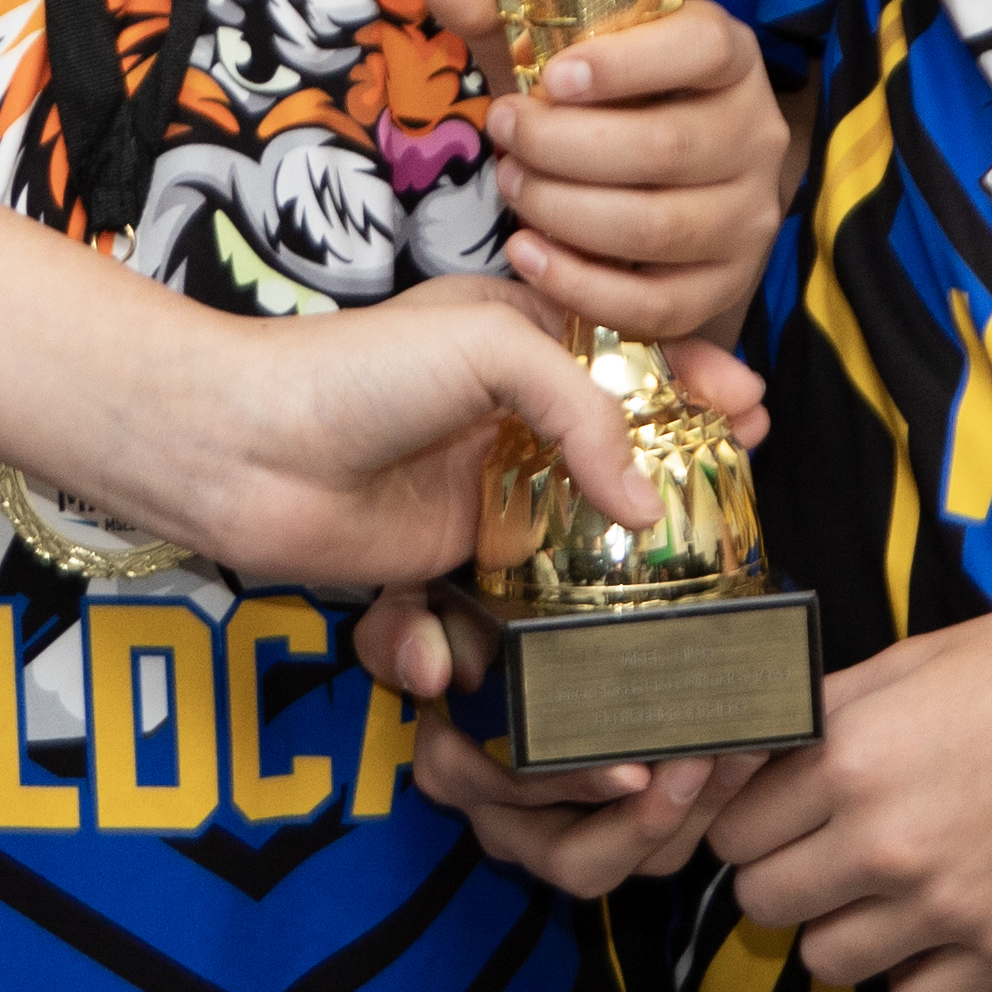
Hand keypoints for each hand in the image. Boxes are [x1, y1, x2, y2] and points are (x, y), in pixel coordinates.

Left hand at [148, 293, 763, 594]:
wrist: (242, 448)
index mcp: (522, 342)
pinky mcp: (443, 565)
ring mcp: (480, 495)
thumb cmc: (354, 373)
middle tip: (730, 505)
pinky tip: (452, 649)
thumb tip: (643, 503)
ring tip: (633, 614)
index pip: (634, 358)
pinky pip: (499, 612)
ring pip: (573, 544)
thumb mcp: (488, 346)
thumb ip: (585, 409)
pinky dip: (480, 645)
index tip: (749, 411)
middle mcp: (509, 420)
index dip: (698, 383)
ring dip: (605, 586)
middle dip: (678, 485)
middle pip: (620, 456)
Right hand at [352, 586, 757, 894]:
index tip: (634, 769)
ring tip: (741, 751)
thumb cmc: (454, 612)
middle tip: (704, 761)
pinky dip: (713, 801)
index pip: (512, 800)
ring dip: (695, 814)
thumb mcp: (412, 609)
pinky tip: (751, 748)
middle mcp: (506, 818)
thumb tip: (428, 672)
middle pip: (578, 860)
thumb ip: (401, 631)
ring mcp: (567, 827)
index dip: (574, 790)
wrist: (501, 617)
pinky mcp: (622, 822)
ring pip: (634, 862)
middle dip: (649, 824)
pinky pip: (668, 841)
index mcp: (457, 768)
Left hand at [435, 0, 789, 341]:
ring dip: (567, 210)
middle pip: (666, 147)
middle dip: (565, 146)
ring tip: (513, 187)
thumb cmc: (600, 105)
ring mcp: (747, 217)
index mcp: (728, 55)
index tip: (554, 77)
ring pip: (660, 226)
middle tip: (504, 133)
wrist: (645, 183)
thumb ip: (503, 15)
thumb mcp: (554, 53)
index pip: (701, 47)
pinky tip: (529, 254)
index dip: (627, 63)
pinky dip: (583, 284)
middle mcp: (755, 133)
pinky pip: (659, 303)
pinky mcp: (726, 286)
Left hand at [711, 587, 991, 991]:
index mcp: (852, 754)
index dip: (749, 814)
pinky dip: (914, 979)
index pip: (732, 827)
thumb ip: (829, 711)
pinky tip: (939, 927)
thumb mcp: (917, 658)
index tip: (779, 807)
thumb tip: (760, 743)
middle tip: (826, 845)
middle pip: (761, 903)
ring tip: (883, 886)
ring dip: (840, 929)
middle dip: (782, 873)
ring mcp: (949, 905)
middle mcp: (885, 840)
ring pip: (824, 964)